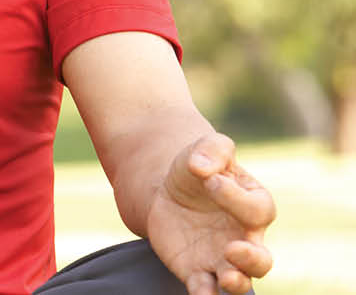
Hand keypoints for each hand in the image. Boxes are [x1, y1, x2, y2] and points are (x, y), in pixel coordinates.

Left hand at [146, 133, 275, 294]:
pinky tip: (201, 294)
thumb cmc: (198, 170)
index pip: (256, 208)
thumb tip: (203, 167)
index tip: (210, 182)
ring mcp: (222, 258)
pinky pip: (205, 287)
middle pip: (262, 259)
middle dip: (252, 258)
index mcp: (254, 205)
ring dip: (236, 281)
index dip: (235, 197)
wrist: (168, 190)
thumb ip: (212, 150)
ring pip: (240, 280)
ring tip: (226, 278)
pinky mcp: (196, 270)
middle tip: (234, 250)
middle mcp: (245, 238)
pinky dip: (205, 294)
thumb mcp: (205, 150)